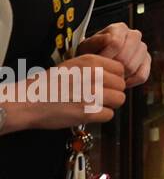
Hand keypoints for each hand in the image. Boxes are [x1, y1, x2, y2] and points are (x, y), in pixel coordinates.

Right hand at [1, 55, 125, 130]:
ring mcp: (93, 94)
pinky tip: (89, 113)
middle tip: (100, 97)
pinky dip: (101, 116)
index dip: (115, 78)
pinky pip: (109, 115)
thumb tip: (113, 75)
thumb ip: (94, 67)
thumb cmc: (47, 84)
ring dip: (109, 104)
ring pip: (119, 100)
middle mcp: (95, 75)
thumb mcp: (72, 65)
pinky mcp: (89, 112)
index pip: (120, 69)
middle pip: (121, 85)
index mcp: (91, 61)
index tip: (106, 84)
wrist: (27, 101)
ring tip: (96, 105)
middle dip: (113, 92)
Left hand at [77, 22, 150, 87]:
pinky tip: (119, 80)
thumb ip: (95, 42)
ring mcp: (142, 48)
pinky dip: (129, 82)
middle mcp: (134, 35)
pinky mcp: (147, 61)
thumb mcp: (86, 47)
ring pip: (132, 67)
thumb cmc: (90, 53)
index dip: (105, 56)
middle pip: (125, 57)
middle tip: (102, 72)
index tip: (96, 64)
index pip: (116, 43)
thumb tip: (109, 38)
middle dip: (110, 68)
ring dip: (118, 75)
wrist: (97, 61)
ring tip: (109, 76)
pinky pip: (141, 76)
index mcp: (120, 28)